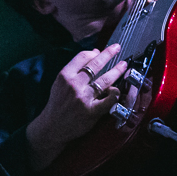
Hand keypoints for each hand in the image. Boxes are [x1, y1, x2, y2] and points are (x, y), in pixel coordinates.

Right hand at [25, 44, 128, 169]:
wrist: (53, 127)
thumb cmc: (58, 104)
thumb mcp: (60, 83)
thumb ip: (74, 69)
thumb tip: (93, 53)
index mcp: (65, 76)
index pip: (82, 57)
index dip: (94, 52)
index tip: (101, 50)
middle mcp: (74, 85)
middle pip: (95, 65)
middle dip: (108, 54)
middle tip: (117, 48)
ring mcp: (84, 98)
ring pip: (105, 80)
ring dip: (117, 70)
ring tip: (124, 65)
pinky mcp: (92, 111)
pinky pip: (109, 99)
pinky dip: (115, 93)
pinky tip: (117, 90)